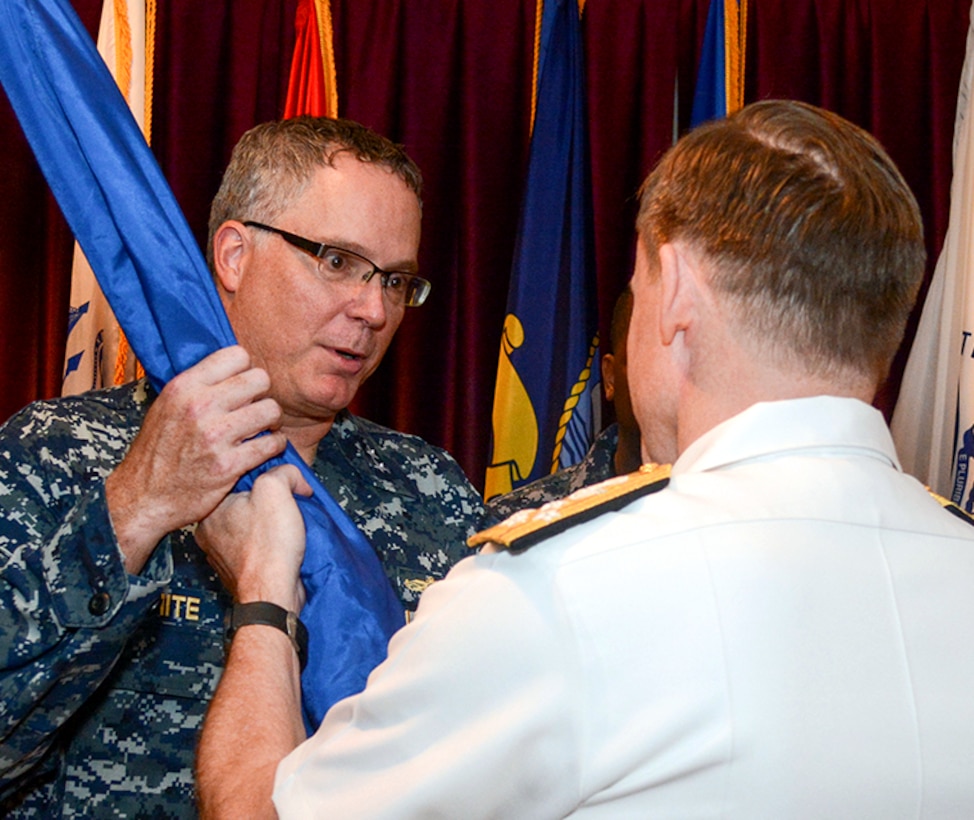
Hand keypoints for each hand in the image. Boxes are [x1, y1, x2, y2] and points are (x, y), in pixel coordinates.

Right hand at [106, 346, 286, 571]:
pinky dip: (275, 445)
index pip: (237, 355)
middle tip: (256, 409)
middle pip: (260, 379)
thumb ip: (198, 386)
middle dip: (262, 394)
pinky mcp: (228, 465)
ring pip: (271, 410)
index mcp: (184, 386)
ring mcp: (214, 436)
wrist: (142, 497)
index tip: (242, 387)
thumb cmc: (157, 451)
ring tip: (263, 429)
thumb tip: (232, 367)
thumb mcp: (166, 406)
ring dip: (272, 421)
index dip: (245, 371)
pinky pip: (272, 444)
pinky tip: (265, 448)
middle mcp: (199, 406)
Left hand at [197, 465, 311, 610]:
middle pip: (247, 502)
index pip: (239, 478)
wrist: (273, 595)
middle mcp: (211, 532)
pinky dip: (272, 544)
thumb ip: (282, 472)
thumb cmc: (269, 548)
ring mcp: (223, 554)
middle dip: (271, 502)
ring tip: (289, 525)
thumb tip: (291, 476)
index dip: (266, 476)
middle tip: (289, 504)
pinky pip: (257, 547)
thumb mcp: (276, 490)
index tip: (284, 482)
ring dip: (272, 523)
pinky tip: (284, 545)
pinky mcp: (239, 570)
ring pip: (252, 525)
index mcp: (212, 510)